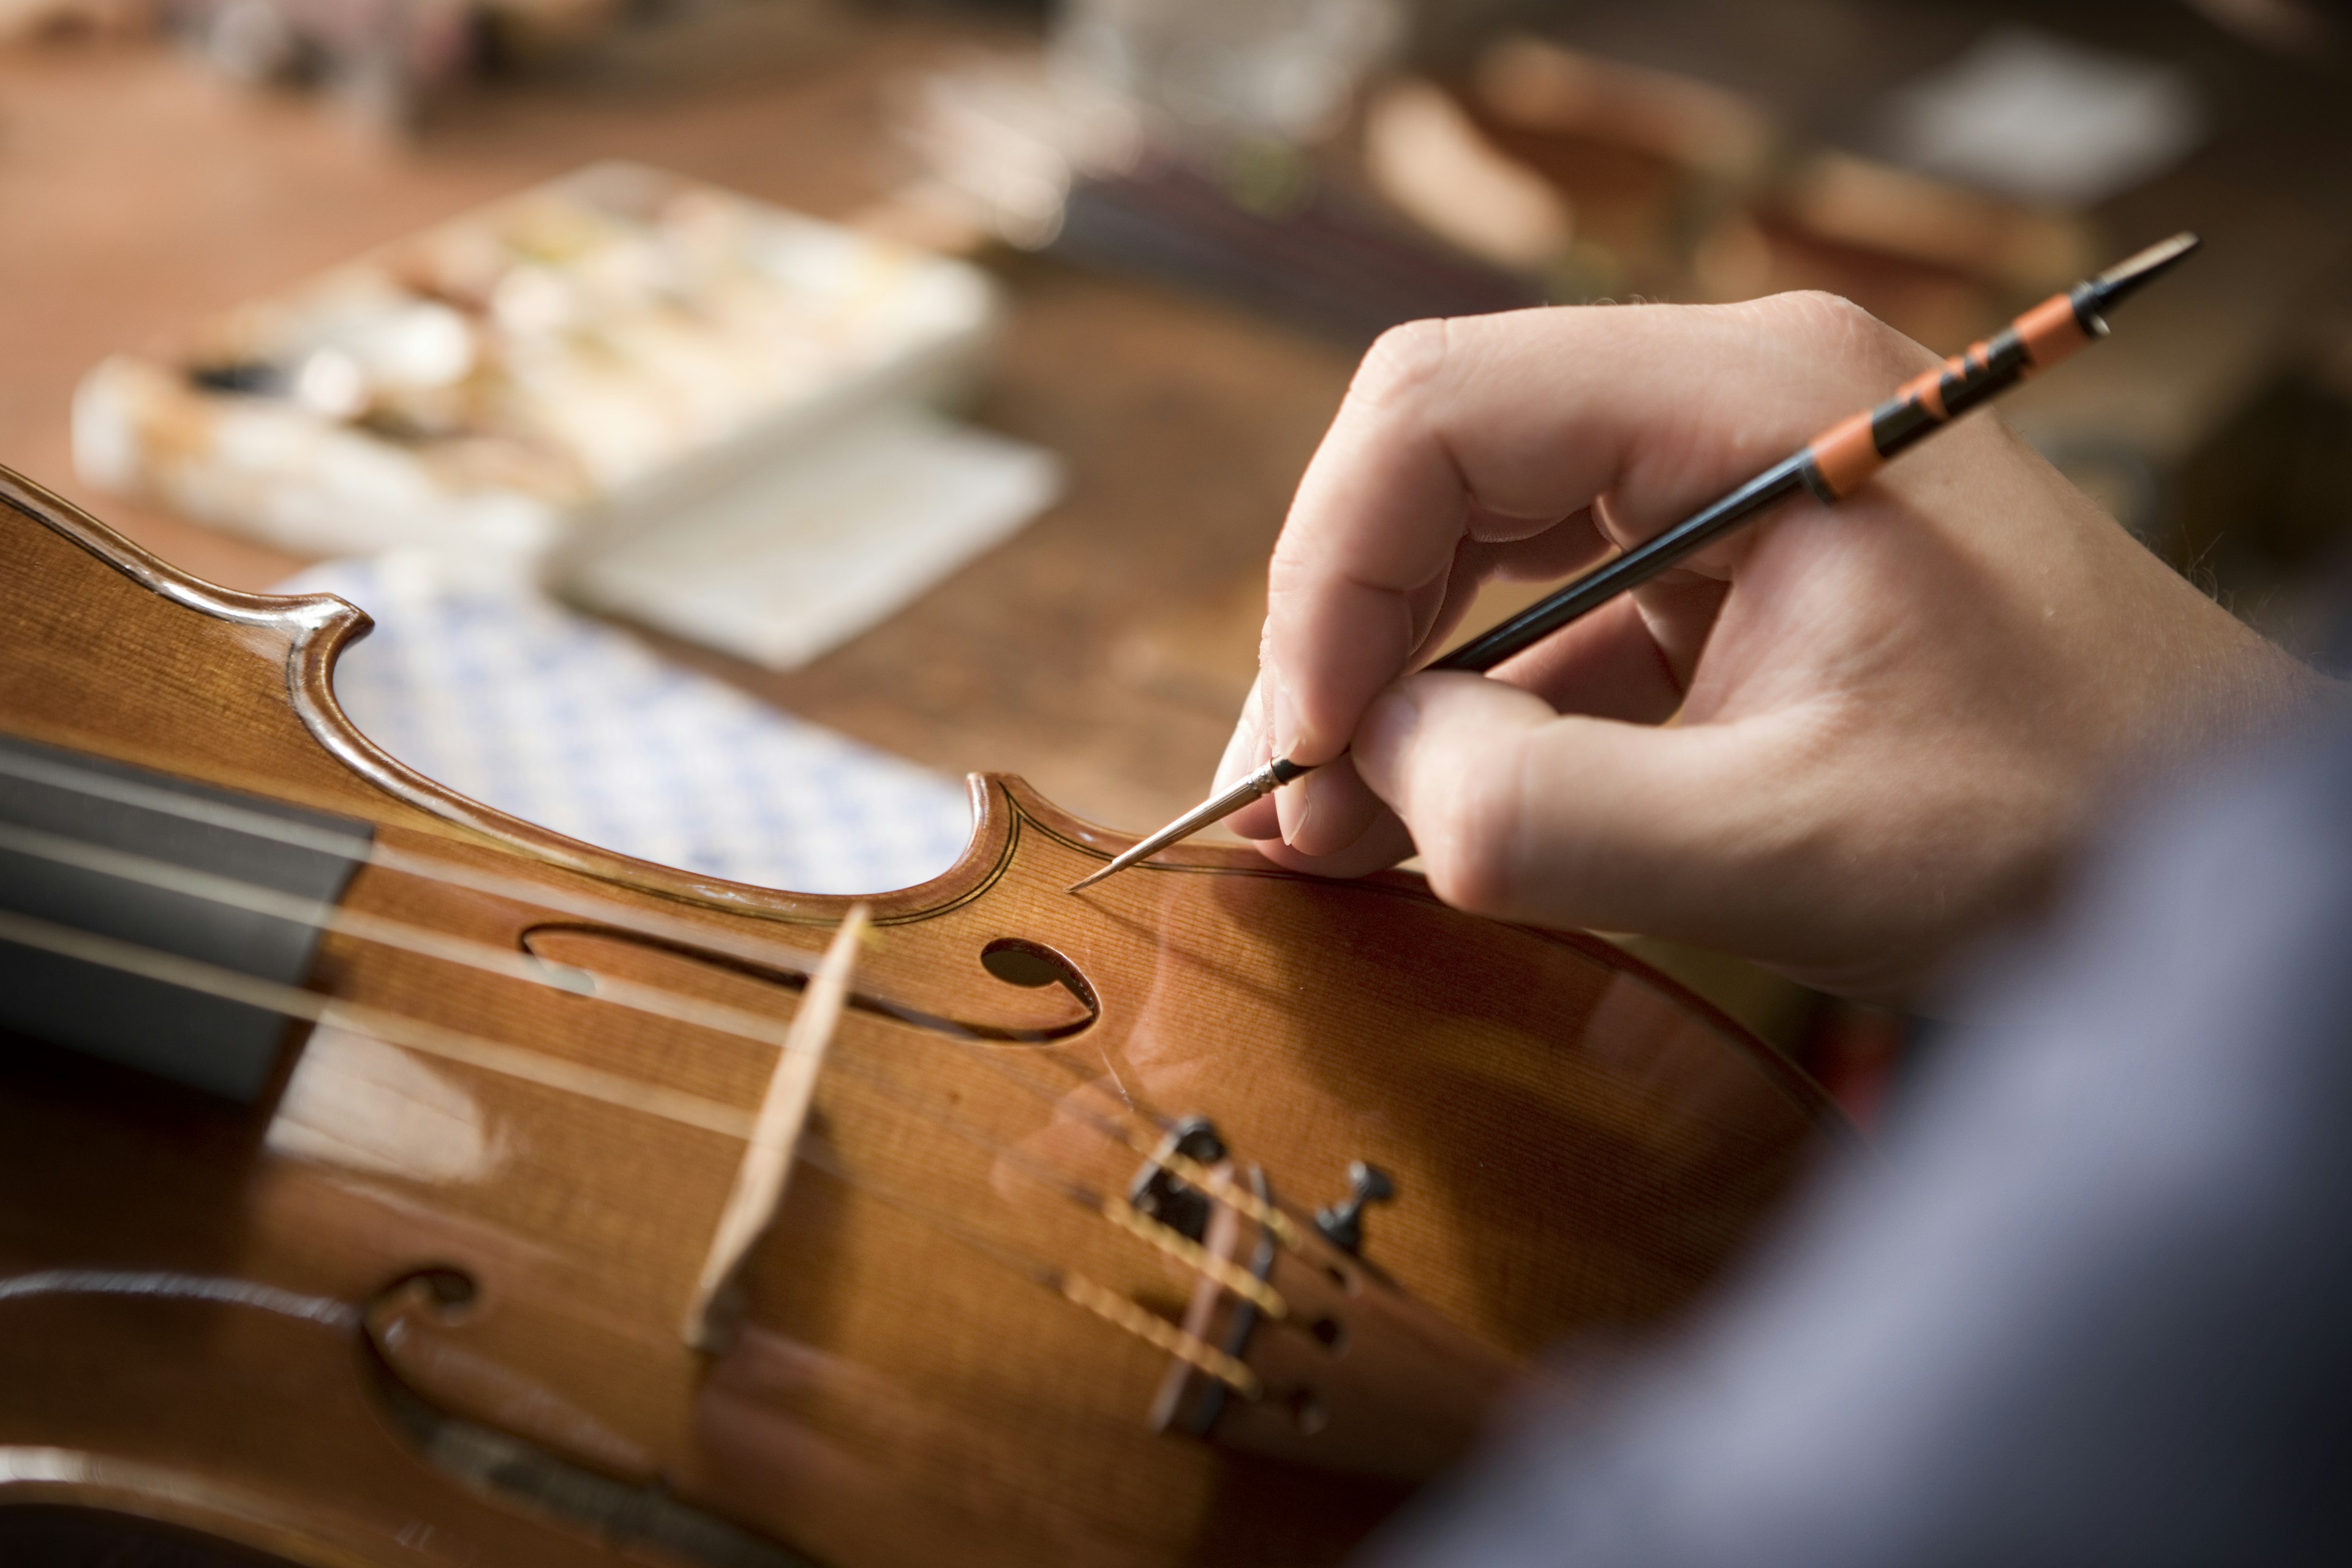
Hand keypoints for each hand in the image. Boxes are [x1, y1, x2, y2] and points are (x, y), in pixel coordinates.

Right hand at [1215, 294, 2321, 1002]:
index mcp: (1755, 395)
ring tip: (1327, 833)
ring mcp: (1724, 483)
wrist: (2215, 859)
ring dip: (1387, 684)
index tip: (1309, 752)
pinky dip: (1468, 721)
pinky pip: (1543, 622)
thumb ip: (1542, 814)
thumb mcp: (1787, 846)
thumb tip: (1360, 778)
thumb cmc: (2061, 828)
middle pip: (1433, 465)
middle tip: (1288, 810)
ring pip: (1471, 543)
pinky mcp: (1725, 576)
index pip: (1439, 412)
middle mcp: (1726, 402)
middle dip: (1337, 634)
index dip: (1329, 574)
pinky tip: (1424, 822)